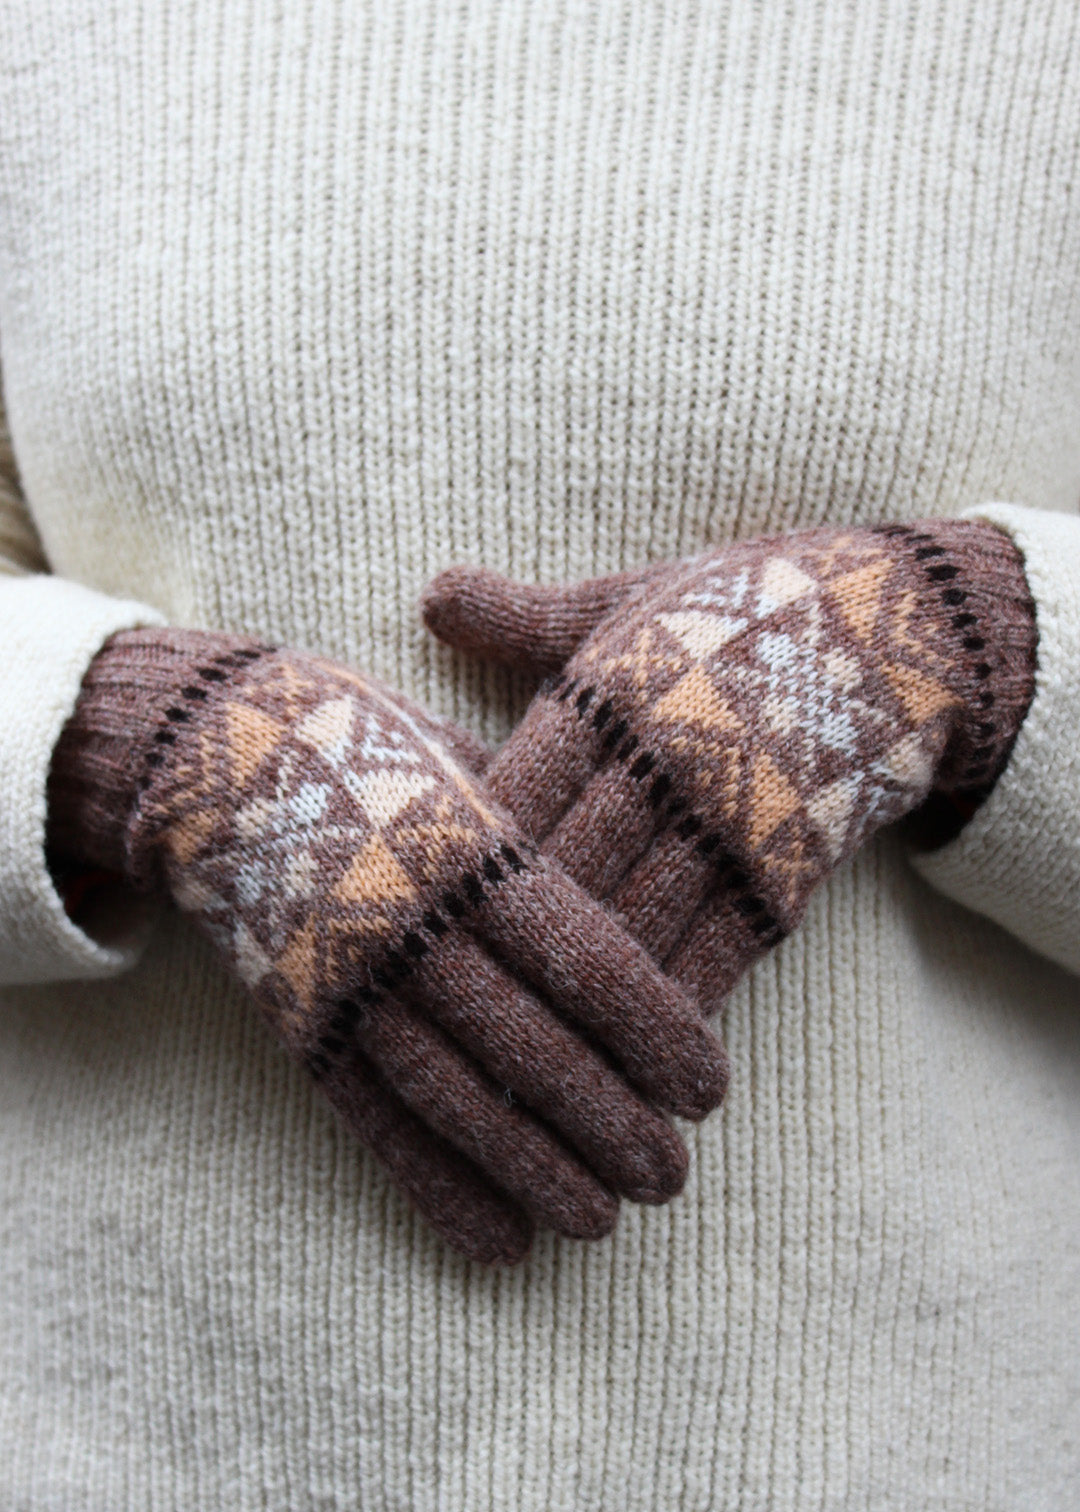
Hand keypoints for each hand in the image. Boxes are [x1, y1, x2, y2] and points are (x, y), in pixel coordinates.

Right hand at [48, 630, 729, 1262]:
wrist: (213, 750)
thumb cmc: (370, 746)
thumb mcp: (469, 768)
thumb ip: (540, 846)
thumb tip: (635, 913)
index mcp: (474, 850)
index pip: (589, 959)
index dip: (657, 1034)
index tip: (710, 1089)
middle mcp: (417, 925)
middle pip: (536, 1047)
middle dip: (612, 1123)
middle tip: (670, 1178)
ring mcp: (351, 980)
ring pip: (459, 1100)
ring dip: (537, 1171)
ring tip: (601, 1223)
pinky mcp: (299, 1023)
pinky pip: (375, 1121)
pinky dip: (436, 1187)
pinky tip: (498, 1242)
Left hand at [422, 519, 1035, 1014]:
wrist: (905, 627)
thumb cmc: (744, 607)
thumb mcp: (634, 597)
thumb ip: (529, 615)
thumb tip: (429, 595)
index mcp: (611, 690)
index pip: (512, 792)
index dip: (456, 862)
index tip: (398, 918)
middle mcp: (665, 759)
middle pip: (559, 874)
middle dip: (495, 950)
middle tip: (432, 1016)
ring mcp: (731, 820)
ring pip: (628, 929)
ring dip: (571, 1007)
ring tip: (508, 1071)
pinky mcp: (789, 868)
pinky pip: (714, 955)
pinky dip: (665, 1012)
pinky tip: (621, 1060)